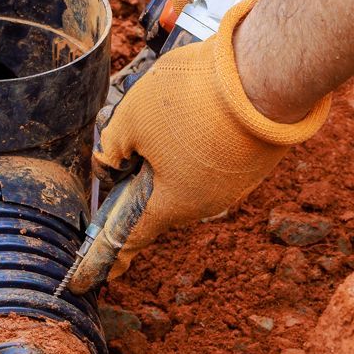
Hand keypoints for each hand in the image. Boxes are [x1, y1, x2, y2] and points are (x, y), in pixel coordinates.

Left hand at [93, 0, 329, 278]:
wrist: (269, 74)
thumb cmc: (195, 99)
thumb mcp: (132, 117)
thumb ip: (112, 147)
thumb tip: (111, 163)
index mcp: (171, 205)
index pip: (128, 238)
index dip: (104, 256)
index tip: (83, 280)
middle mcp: (207, 204)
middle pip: (159, 197)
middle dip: (140, 176)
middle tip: (129, 145)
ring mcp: (236, 183)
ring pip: (188, 173)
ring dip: (172, 152)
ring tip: (170, 110)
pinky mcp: (253, 160)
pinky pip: (214, 158)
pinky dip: (199, 139)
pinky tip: (200, 108)